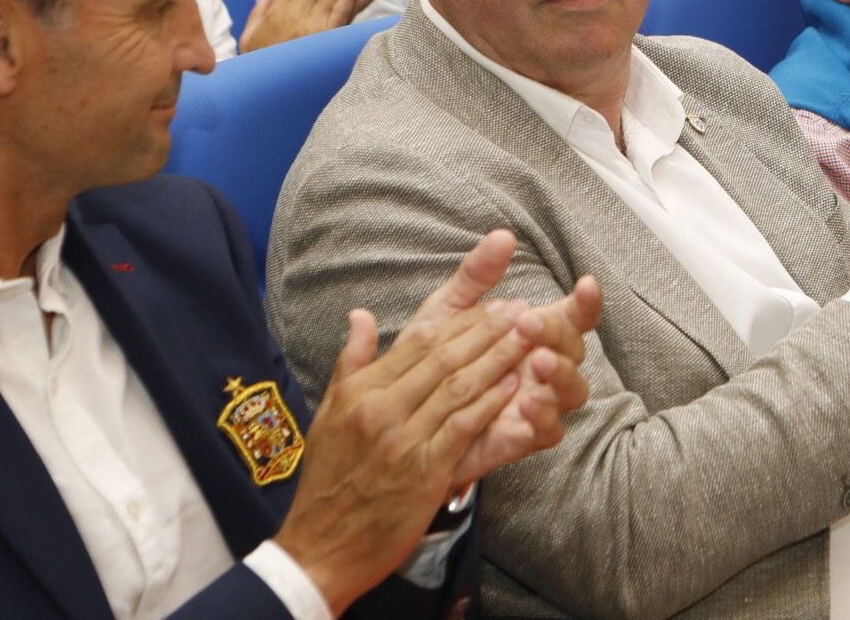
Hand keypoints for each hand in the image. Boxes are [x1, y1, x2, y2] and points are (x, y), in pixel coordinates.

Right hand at [273, 299, 545, 613]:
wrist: (320, 546)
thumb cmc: (330, 479)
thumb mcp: (329, 414)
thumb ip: (351, 362)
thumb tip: (360, 315)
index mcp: (360, 392)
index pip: (419, 342)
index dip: (461, 320)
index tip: (494, 304)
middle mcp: (381, 410)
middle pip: (444, 358)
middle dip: (488, 330)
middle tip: (522, 310)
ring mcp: (403, 441)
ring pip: (458, 387)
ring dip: (499, 358)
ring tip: (529, 336)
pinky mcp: (424, 472)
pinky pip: (463, 427)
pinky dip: (490, 403)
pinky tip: (515, 385)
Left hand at [402, 230, 602, 489]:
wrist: (401, 419)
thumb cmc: (431, 360)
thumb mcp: (447, 312)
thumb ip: (476, 276)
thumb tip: (502, 235)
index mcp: (535, 334)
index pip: (574, 315)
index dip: (586, 302)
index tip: (584, 284)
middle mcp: (543, 367)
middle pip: (577, 349)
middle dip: (559, 333)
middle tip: (529, 323)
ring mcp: (538, 402)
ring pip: (575, 392)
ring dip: (563, 375)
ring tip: (538, 362)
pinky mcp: (524, 437)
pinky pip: (551, 432)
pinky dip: (545, 417)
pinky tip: (527, 403)